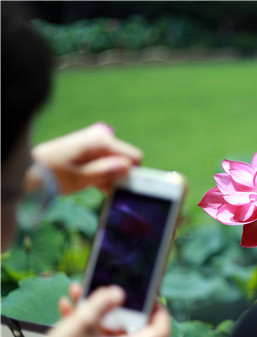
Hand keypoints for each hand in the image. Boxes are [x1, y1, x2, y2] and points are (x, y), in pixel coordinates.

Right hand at [16, 284, 170, 336]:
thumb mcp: (80, 324)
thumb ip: (102, 303)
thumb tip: (119, 292)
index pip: (160, 333)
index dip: (160, 312)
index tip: (151, 295)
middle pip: (132, 326)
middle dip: (117, 303)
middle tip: (109, 288)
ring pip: (109, 328)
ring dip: (96, 309)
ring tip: (79, 292)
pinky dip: (86, 321)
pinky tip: (68, 306)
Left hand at [28, 122, 142, 193]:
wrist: (30, 170)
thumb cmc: (54, 174)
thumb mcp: (80, 177)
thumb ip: (105, 172)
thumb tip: (128, 167)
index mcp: (102, 140)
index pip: (134, 157)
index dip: (129, 173)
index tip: (118, 186)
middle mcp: (102, 136)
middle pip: (126, 159)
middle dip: (119, 175)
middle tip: (103, 187)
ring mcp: (97, 142)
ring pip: (118, 163)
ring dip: (111, 176)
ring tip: (95, 186)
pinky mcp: (92, 149)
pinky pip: (108, 162)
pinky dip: (104, 174)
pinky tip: (95, 184)